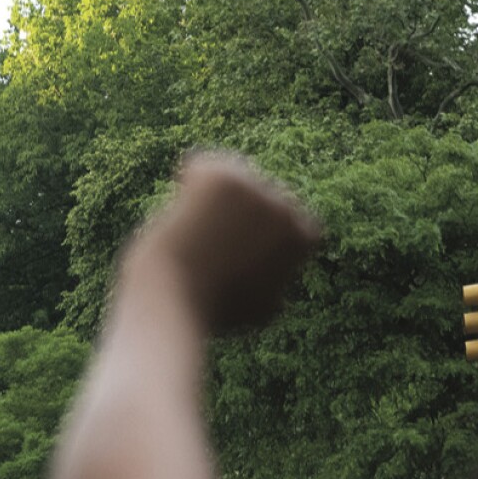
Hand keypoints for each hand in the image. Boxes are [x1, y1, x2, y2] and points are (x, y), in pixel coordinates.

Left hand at [123, 153, 321, 334]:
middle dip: (236, 211)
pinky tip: (178, 213)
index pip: (289, 216)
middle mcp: (286, 208)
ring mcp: (256, 188)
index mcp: (302, 235)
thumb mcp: (260, 309)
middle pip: (259, 193)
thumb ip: (275, 286)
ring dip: (210, 199)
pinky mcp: (222, 177)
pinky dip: (185, 184)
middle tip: (208, 244)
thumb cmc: (213, 311)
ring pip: (229, 179)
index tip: (235, 249)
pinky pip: (199, 167)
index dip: (259, 231)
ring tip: (193, 235)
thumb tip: (279, 288)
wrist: (175, 299)